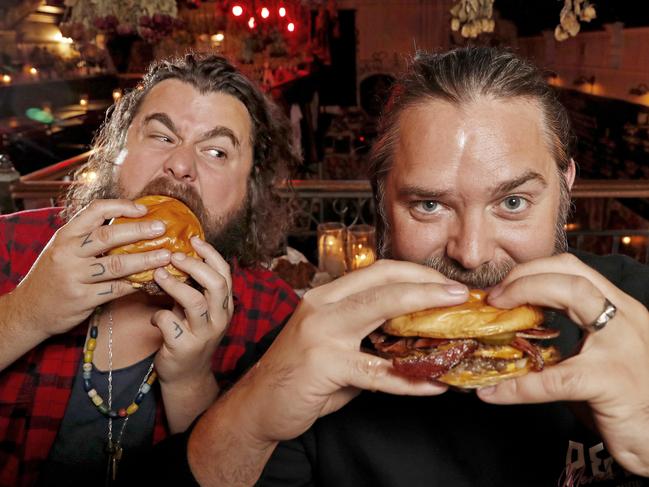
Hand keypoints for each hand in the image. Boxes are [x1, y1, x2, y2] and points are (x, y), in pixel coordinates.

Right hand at [9, 199, 171, 337]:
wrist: (29, 309)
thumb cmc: (52, 275)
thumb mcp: (62, 249)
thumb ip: (87, 237)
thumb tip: (128, 223)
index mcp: (65, 235)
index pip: (95, 211)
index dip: (122, 207)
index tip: (144, 209)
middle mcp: (68, 253)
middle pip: (109, 236)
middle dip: (139, 231)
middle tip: (162, 228)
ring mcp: (74, 277)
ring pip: (117, 265)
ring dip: (145, 260)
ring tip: (165, 256)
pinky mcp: (82, 299)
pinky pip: (116, 289)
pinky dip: (135, 283)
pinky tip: (150, 280)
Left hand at [151, 237, 231, 431]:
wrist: (186, 375)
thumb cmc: (189, 335)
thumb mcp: (197, 310)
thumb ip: (194, 288)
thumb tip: (176, 254)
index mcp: (225, 306)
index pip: (225, 273)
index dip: (210, 254)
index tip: (193, 240)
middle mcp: (219, 318)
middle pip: (216, 284)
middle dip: (195, 266)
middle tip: (174, 256)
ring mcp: (204, 334)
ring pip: (195, 302)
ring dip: (174, 285)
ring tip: (158, 275)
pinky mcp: (184, 347)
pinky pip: (170, 323)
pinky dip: (159, 315)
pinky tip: (155, 317)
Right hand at [224, 259, 468, 443]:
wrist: (258, 404)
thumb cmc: (300, 372)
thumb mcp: (332, 342)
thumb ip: (366, 333)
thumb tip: (415, 335)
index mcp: (325, 295)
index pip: (376, 271)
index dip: (414, 273)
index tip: (443, 282)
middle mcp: (322, 305)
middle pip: (383, 280)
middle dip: (427, 283)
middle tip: (460, 293)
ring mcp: (321, 332)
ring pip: (382, 309)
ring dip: (425, 311)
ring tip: (458, 326)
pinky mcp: (324, 364)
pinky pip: (378, 370)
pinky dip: (411, 379)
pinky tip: (434, 385)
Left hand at [478, 253, 648, 476]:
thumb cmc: (619, 398)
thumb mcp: (592, 355)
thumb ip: (561, 336)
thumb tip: (507, 327)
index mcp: (618, 309)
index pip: (574, 269)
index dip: (533, 270)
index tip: (503, 287)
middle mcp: (625, 318)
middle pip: (572, 271)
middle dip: (526, 274)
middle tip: (494, 296)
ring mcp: (621, 346)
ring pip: (573, 295)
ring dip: (526, 293)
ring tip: (494, 312)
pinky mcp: (609, 382)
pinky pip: (554, 378)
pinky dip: (517, 385)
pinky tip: (491, 393)